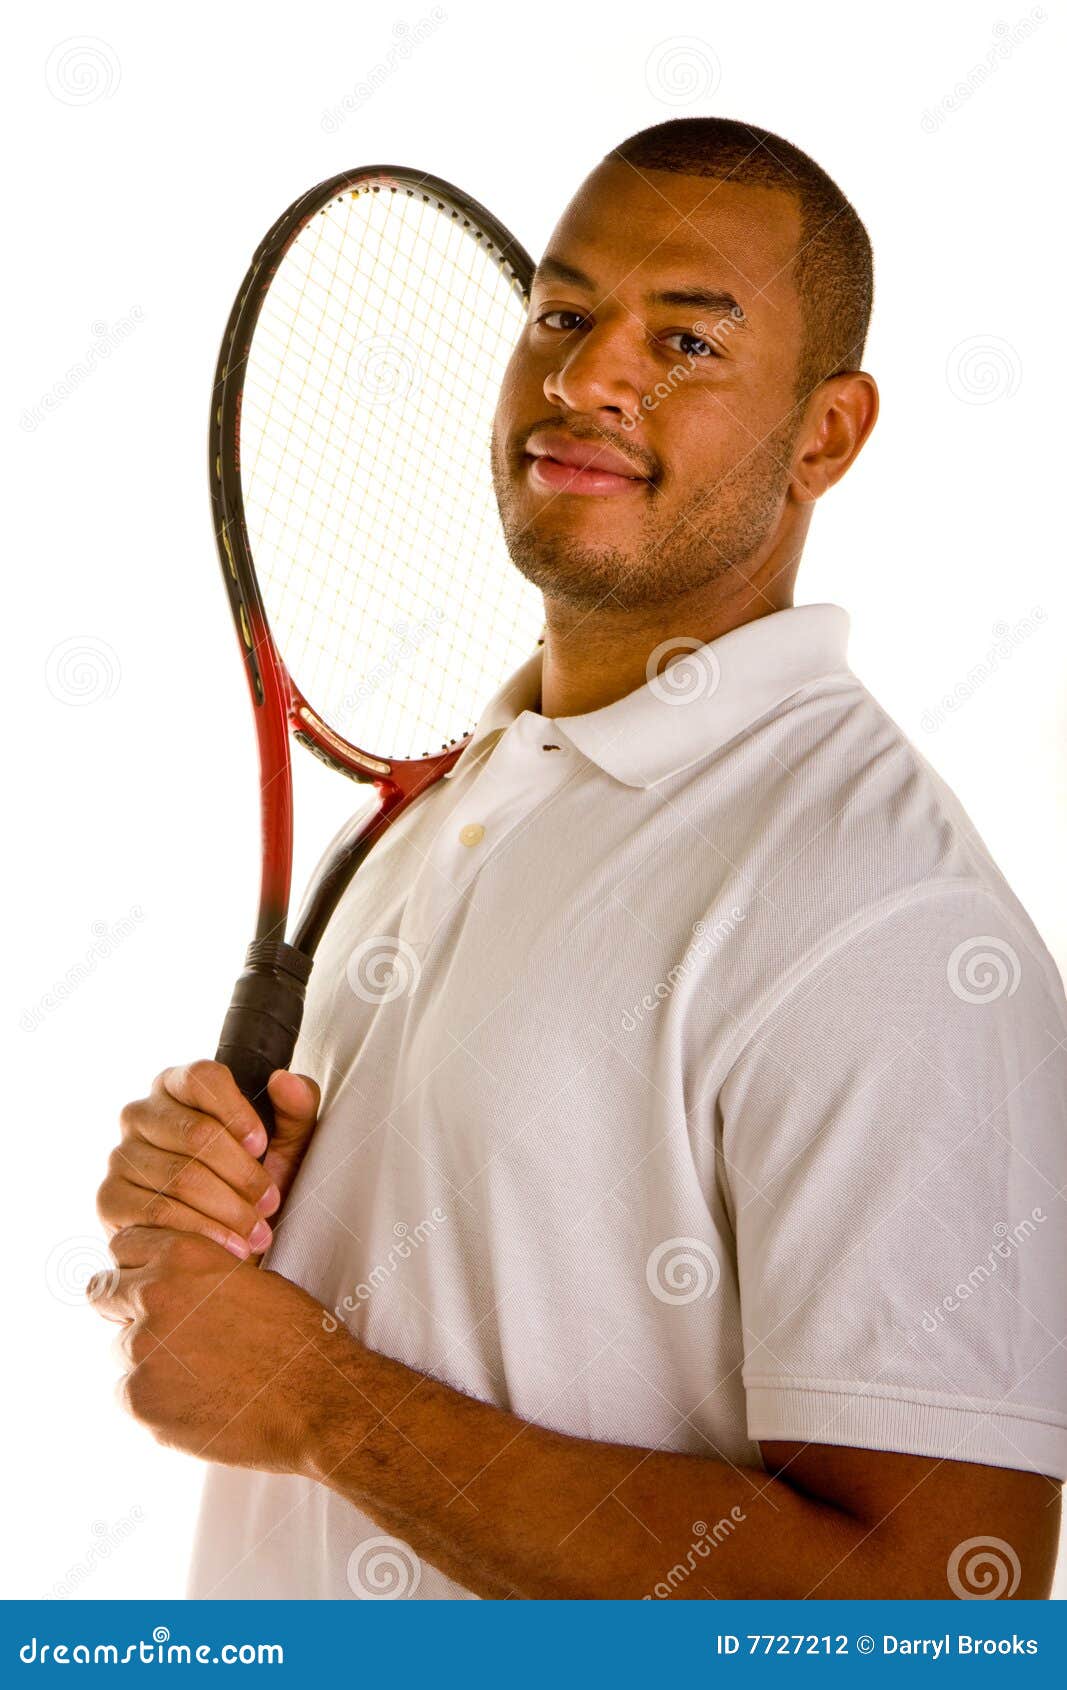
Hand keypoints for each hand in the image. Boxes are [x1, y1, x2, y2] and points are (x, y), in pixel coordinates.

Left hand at [88, 1227, 361, 1472]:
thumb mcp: (248, 1279)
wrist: (317, 1399)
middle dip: (123, 1307)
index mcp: (184, 1254)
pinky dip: (155, 1399)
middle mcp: (155, 1293)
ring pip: (121, 1348)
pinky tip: (198, 1401)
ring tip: (199, 1373)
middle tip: (161, 1329)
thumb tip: (167, 1282)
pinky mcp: (140, 1399)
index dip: (137, 1265)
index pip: (125, 1245)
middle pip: (103, 1292)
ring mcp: (143, 1348)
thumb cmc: (296, 1337)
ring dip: (147, 1358)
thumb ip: (197, 1275)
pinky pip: (129, 1394)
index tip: (148, 1282)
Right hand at [96, 1060, 320, 1260]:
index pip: (202, 1077)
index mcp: (178, 1085)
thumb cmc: (252, 1181)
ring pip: (180, 1176)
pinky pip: (157, 1212)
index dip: (236, 1111)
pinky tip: (228, 1247)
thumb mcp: (287, 1144)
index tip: (262, 1145)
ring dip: (228, 1210)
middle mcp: (141, 1113)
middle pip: (196, 1132)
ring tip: (257, 1232)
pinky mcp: (109, 1198)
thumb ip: (297, 1107)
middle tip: (270, 1203)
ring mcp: (120, 1155)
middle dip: (242, 1174)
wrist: (221, 1239)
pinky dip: (201, 1232)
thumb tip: (283, 1080)